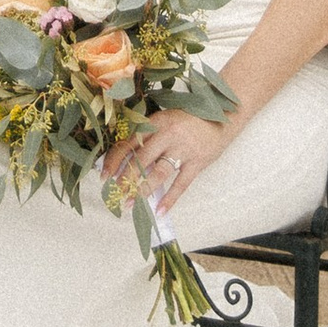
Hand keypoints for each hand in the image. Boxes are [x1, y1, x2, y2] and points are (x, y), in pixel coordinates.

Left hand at [104, 106, 232, 221]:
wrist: (222, 115)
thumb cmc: (189, 118)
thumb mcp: (166, 119)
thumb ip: (148, 133)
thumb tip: (125, 156)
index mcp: (157, 121)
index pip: (130, 142)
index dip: (115, 159)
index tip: (104, 174)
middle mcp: (168, 134)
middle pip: (141, 159)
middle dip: (126, 178)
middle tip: (116, 192)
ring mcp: (184, 149)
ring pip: (158, 173)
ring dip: (142, 190)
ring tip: (131, 203)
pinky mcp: (198, 162)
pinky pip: (181, 184)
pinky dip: (170, 199)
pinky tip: (160, 211)